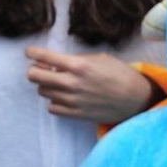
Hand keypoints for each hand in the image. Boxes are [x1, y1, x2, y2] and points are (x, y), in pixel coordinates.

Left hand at [26, 47, 157, 123]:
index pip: (43, 56)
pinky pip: (52, 107)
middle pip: (34, 76)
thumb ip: (78, 59)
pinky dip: (55, 101)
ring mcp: (72, 100)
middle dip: (35, 70)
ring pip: (42, 91)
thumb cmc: (121, 75)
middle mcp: (71, 83)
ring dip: (48, 85)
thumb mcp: (102, 58)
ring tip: (61, 83)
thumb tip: (59, 62)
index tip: (30, 52)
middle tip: (44, 69)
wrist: (136, 99)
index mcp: (78, 65)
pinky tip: (66, 97)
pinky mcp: (75, 114)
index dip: (32, 52)